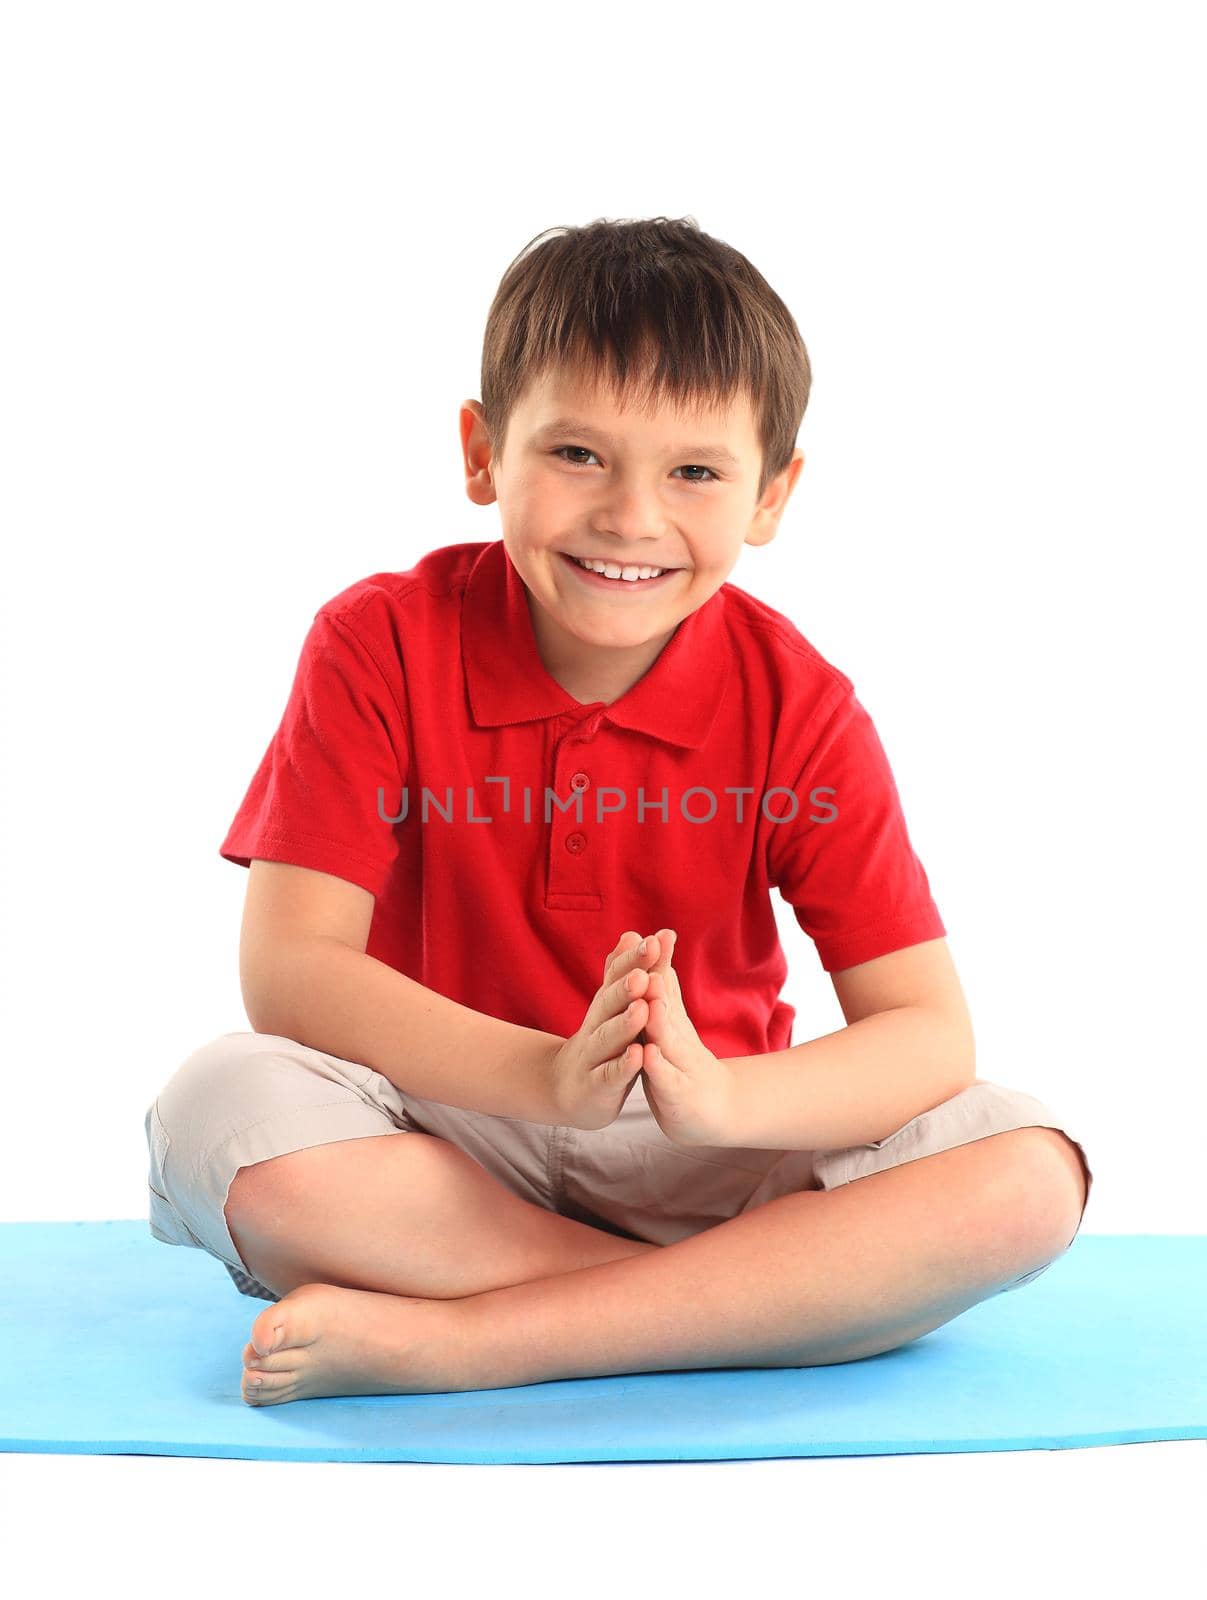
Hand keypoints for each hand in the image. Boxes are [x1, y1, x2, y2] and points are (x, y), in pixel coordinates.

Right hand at [549, 931, 662, 1130]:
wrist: (566, 1088)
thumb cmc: (600, 1041)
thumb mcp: (610, 1007)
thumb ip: (621, 973)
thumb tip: (633, 934)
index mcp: (605, 1005)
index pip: (618, 978)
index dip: (635, 961)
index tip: (656, 940)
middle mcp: (596, 1026)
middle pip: (610, 1004)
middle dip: (626, 987)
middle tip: (643, 972)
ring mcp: (594, 1056)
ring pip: (608, 1038)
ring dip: (625, 1024)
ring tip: (642, 1009)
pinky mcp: (596, 1086)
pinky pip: (610, 1074)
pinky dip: (623, 1066)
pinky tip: (638, 1055)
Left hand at [639, 929, 734, 1147]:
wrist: (716, 1110)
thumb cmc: (685, 1063)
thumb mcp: (674, 1024)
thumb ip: (665, 988)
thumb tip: (661, 947)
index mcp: (673, 1021)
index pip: (664, 987)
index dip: (658, 963)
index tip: (653, 935)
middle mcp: (680, 1039)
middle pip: (667, 1006)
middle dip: (658, 982)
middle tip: (650, 955)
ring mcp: (682, 1066)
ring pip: (668, 1041)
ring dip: (659, 1020)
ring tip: (650, 1000)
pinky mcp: (678, 1095)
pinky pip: (666, 1079)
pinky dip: (657, 1066)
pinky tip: (648, 1053)